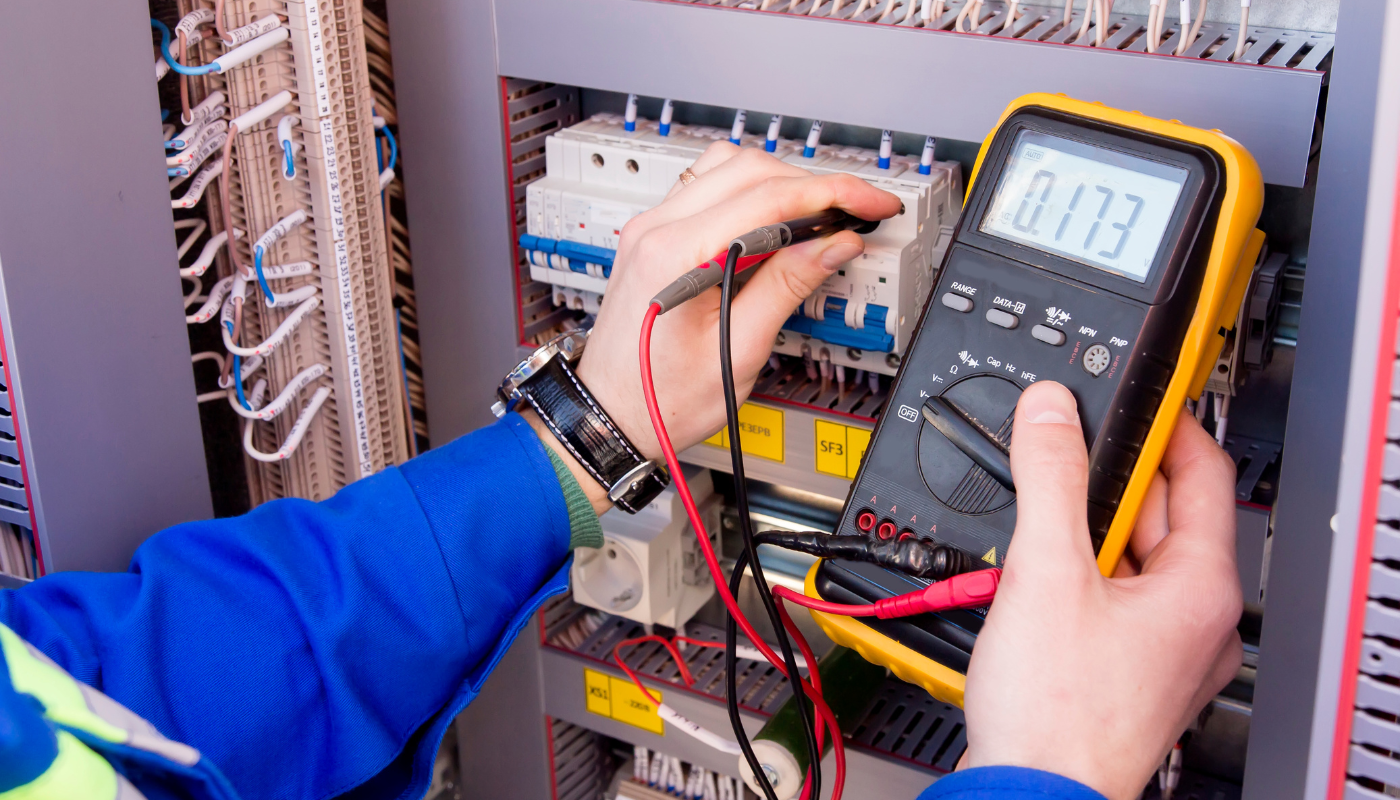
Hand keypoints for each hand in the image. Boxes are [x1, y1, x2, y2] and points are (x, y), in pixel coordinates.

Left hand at [531, 143, 901, 510]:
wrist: (611, 415)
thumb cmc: (662, 399)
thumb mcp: (740, 350)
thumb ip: (788, 287)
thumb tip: (833, 245)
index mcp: (677, 255)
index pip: (769, 196)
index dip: (832, 194)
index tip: (871, 203)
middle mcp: (657, 229)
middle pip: (750, 169)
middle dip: (813, 185)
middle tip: (855, 213)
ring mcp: (650, 227)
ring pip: (728, 167)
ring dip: (780, 182)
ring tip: (819, 218)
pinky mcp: (653, 236)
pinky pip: (707, 188)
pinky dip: (749, 193)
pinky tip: (775, 223)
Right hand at [961, 381, 1242, 799]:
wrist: (1031, 792)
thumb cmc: (1058, 712)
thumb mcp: (1047, 570)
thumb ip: (1051, 478)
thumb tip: (1052, 412)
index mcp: (1202, 588)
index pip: (1202, 471)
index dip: (1165, 423)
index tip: (1131, 395)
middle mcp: (1196, 620)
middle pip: (1161, 513)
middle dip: (1107, 480)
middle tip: (1059, 454)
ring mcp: (1165, 649)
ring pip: (1131, 556)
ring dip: (1085, 529)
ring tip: (1038, 523)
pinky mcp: (1128, 669)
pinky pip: (1113, 596)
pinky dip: (1078, 572)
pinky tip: (1036, 575)